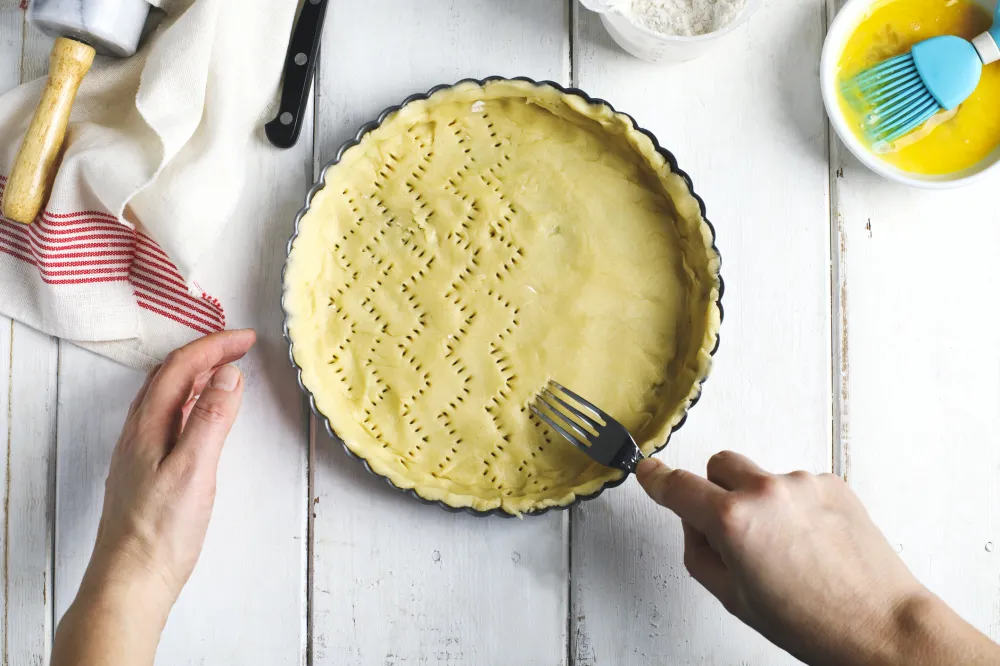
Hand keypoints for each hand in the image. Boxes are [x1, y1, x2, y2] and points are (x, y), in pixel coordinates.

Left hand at [53, 329, 255, 665]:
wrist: (131, 581)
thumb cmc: (160, 533)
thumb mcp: (195, 470)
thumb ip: (211, 419)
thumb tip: (228, 374)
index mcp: (148, 426)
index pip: (181, 367)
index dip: (215, 346)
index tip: (247, 339)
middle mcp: (138, 433)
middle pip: (169, 375)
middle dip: (205, 353)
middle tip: (240, 347)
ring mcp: (139, 452)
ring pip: (166, 396)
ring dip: (196, 375)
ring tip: (226, 371)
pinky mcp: (146, 470)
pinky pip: (167, 418)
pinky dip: (190, 402)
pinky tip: (203, 417)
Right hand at [636, 452, 999, 665]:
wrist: (880, 625)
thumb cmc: (811, 622)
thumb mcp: (733, 597)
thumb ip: (699, 551)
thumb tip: (693, 522)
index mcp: (732, 521)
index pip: (678, 486)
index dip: (656, 478)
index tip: (649, 471)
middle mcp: (765, 492)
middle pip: (719, 464)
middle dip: (716, 490)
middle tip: (732, 529)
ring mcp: (801, 483)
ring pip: (760, 477)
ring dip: (761, 501)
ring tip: (787, 549)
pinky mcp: (831, 483)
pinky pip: (795, 485)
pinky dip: (794, 506)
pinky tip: (811, 542)